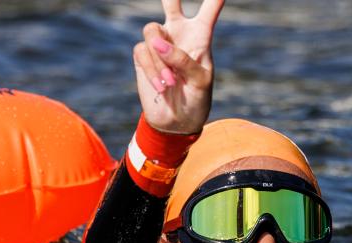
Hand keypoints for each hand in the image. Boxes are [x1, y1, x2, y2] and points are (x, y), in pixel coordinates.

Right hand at [133, 0, 223, 133]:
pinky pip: (142, 52)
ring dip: (159, 58)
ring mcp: (159, 44)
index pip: (209, 8)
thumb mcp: (200, 80)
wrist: (177, 120)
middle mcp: (179, 34)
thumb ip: (183, 59)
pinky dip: (151, 70)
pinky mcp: (143, 57)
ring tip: (171, 81)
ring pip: (151, 31)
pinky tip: (162, 86)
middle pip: (171, 2)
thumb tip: (157, 44)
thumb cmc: (196, 98)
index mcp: (201, 34)